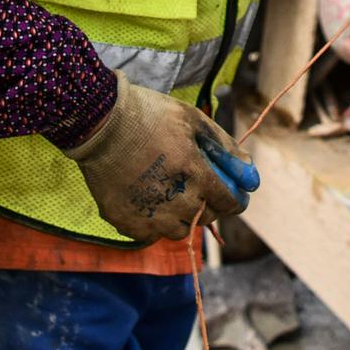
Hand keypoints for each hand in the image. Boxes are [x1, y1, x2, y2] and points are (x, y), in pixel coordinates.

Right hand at [62, 76, 261, 242]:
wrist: (99, 121)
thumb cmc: (150, 114)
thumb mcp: (193, 120)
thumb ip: (225, 147)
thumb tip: (250, 173)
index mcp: (196, 175)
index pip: (229, 203)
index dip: (236, 199)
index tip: (235, 194)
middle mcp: (176, 201)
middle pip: (205, 218)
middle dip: (209, 205)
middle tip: (199, 188)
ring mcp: (149, 214)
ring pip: (178, 231)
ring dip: (182, 217)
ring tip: (172, 196)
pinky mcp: (124, 221)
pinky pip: (149, 235)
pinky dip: (154, 224)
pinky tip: (149, 203)